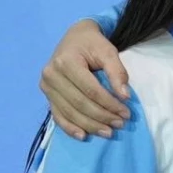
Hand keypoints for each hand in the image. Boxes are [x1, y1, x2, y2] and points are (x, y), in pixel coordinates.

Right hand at [39, 19, 129, 139]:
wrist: (74, 37)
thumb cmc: (92, 43)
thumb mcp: (108, 50)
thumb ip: (117, 71)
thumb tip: (125, 96)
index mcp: (66, 62)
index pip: (90, 89)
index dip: (109, 103)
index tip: (126, 112)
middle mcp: (51, 75)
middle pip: (79, 103)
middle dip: (102, 116)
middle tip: (120, 124)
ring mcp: (46, 86)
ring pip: (69, 112)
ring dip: (90, 125)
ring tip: (108, 132)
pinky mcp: (47, 95)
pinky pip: (58, 115)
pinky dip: (70, 128)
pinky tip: (84, 136)